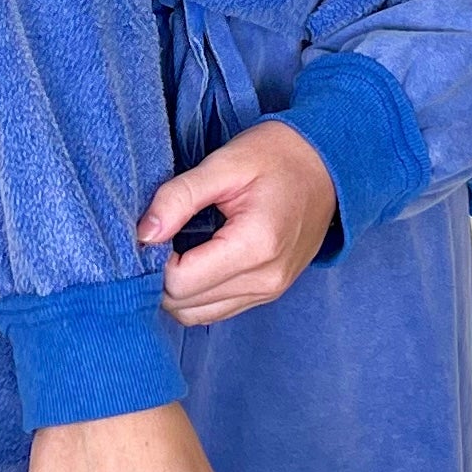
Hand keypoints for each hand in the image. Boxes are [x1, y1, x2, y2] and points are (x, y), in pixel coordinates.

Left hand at [138, 121, 337, 325]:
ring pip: (198, 316)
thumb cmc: (277, 155)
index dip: (155, 259)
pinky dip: (196, 294)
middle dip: (161, 277)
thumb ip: (179, 197)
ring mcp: (270, 291)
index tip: (156, 229)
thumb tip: (143, 234)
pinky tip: (194, 261)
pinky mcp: (269, 293)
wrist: (328, 165)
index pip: (180, 283)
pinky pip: (217, 310)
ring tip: (177, 249)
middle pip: (185, 306)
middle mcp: (265, 280)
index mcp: (255, 246)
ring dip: (177, 290)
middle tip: (161, 238)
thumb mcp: (224, 163)